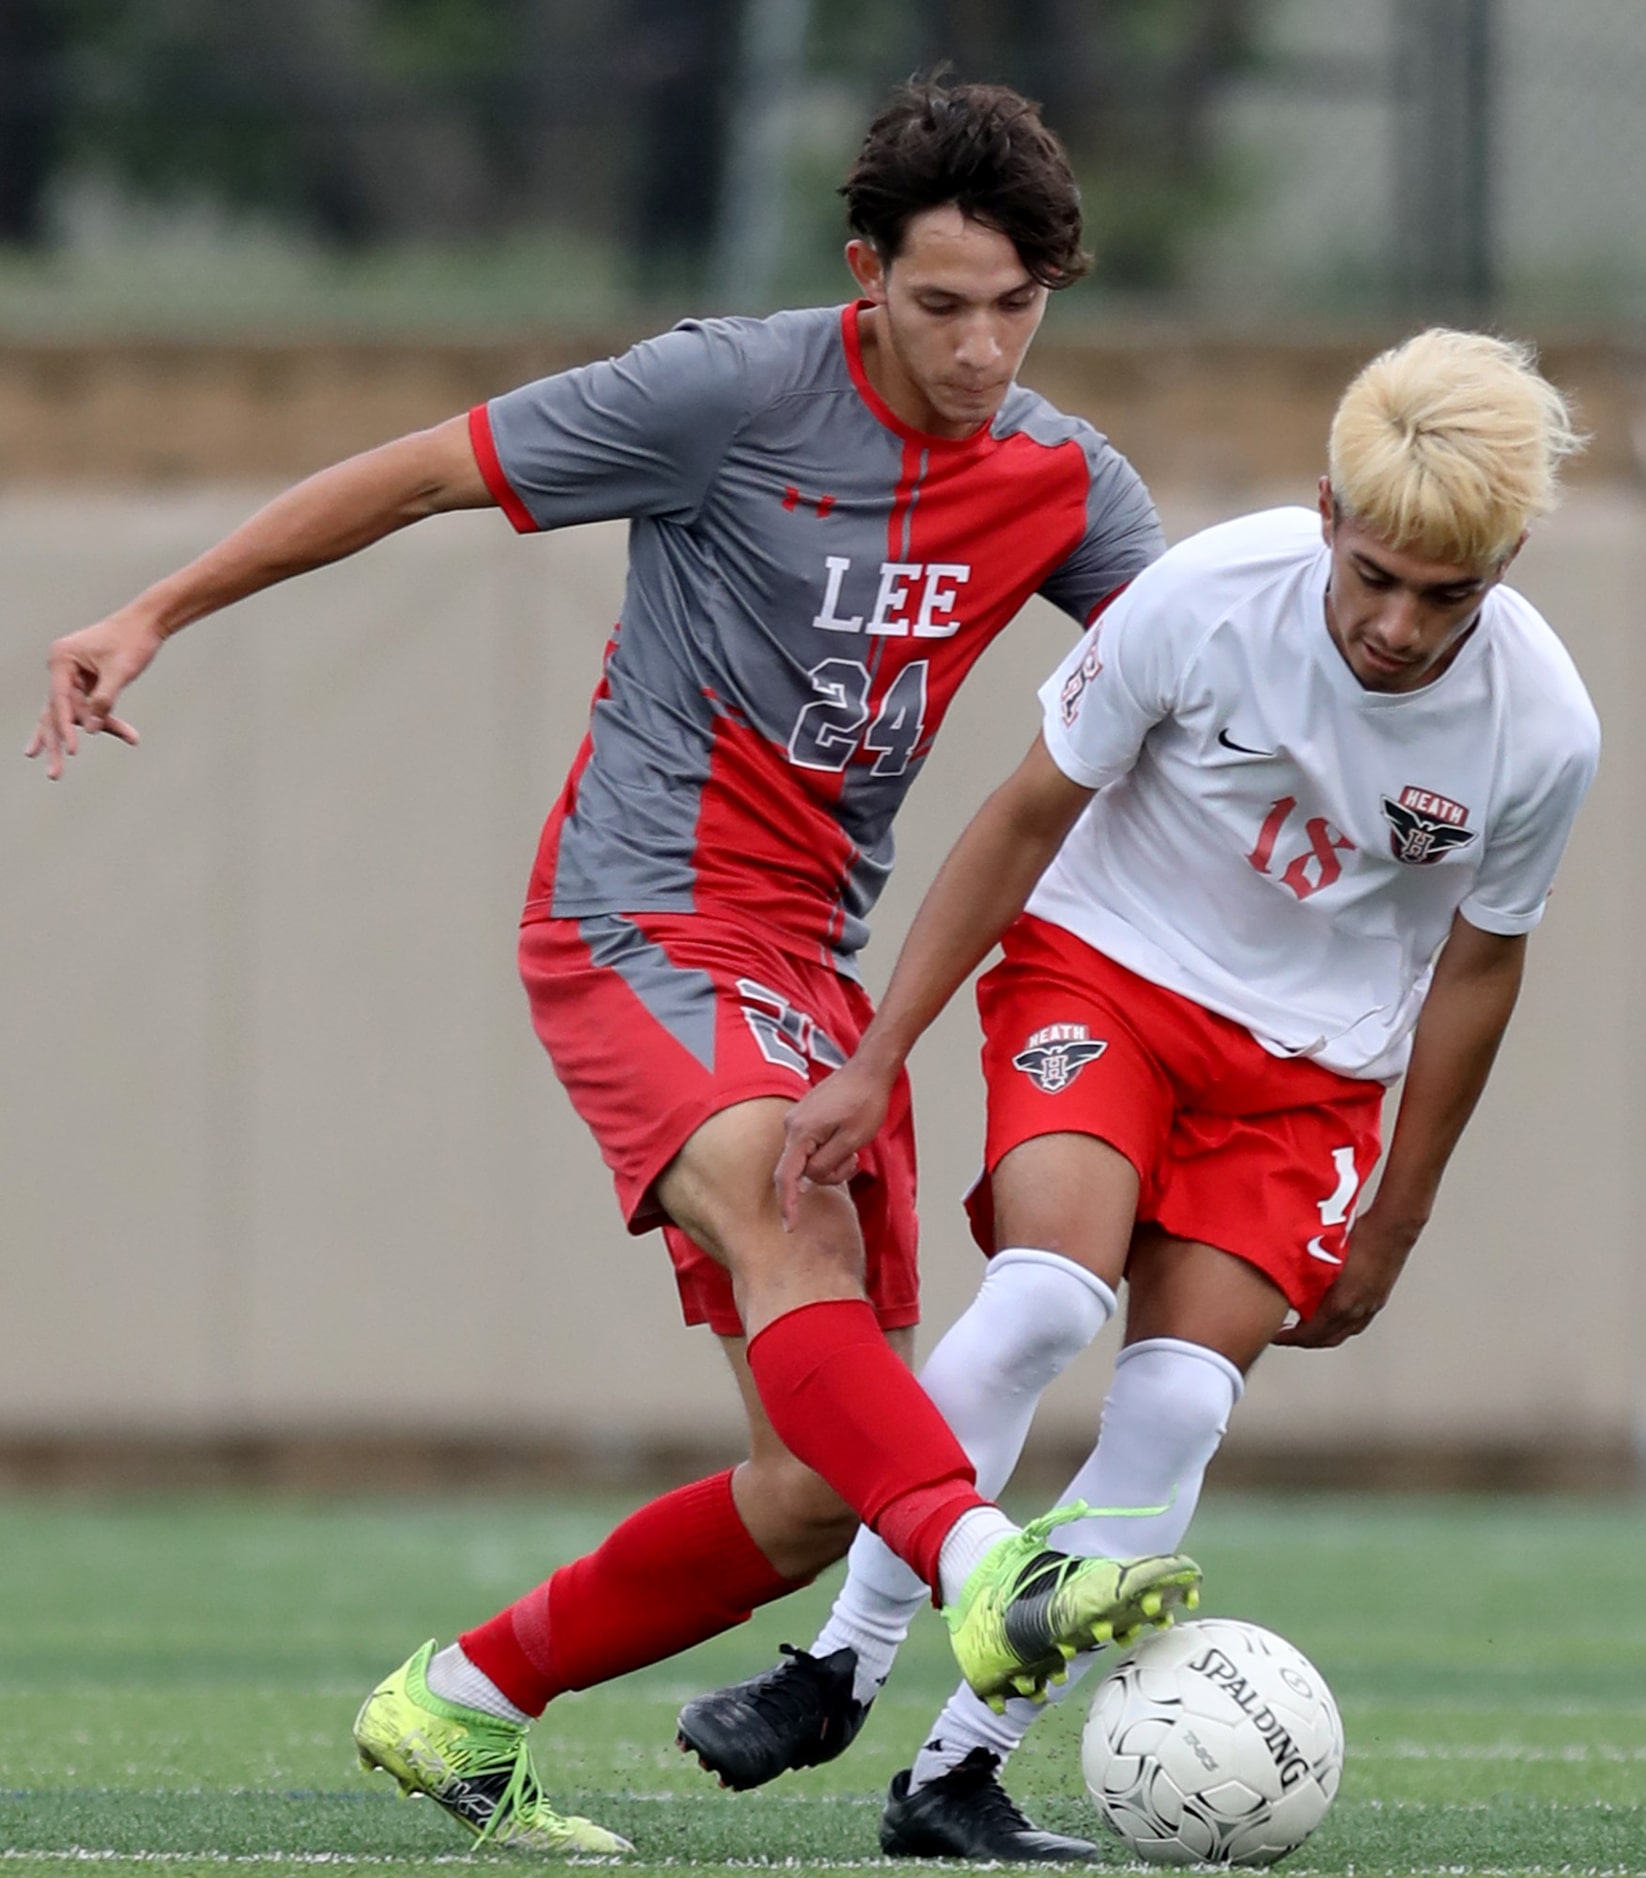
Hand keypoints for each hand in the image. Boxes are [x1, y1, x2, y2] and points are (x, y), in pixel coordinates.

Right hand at [26, 613, 162, 778]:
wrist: (148, 623)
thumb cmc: (133, 641)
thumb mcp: (120, 673)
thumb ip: (104, 700)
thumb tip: (90, 728)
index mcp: (62, 658)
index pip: (59, 700)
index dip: (66, 727)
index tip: (73, 751)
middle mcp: (61, 667)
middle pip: (55, 711)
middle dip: (56, 744)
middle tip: (53, 775)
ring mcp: (72, 675)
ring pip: (70, 714)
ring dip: (75, 738)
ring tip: (57, 771)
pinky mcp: (87, 683)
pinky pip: (90, 709)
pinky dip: (104, 722)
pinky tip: (129, 737)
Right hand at [774, 1058, 893, 1228]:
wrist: (869, 1070)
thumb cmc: (865, 1102)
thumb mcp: (851, 1141)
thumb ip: (825, 1165)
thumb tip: (805, 1182)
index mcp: (801, 1132)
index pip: (787, 1176)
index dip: (788, 1204)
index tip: (790, 1226)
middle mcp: (792, 1125)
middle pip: (800, 1169)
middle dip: (827, 1174)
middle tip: (854, 1161)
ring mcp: (797, 1119)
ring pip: (807, 1158)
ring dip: (831, 1161)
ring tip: (854, 1148)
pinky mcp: (805, 1117)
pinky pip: (810, 1146)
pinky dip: (827, 1150)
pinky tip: (845, 1139)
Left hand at [1272, 1207, 1422, 1349]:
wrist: (1392, 1230)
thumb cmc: (1361, 1236)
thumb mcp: (1321, 1255)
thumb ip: (1304, 1275)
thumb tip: (1283, 1280)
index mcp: (1341, 1303)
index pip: (1312, 1333)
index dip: (1291, 1338)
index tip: (1278, 1337)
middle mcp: (1358, 1310)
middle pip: (1328, 1339)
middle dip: (1305, 1340)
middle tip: (1288, 1335)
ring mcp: (1370, 1306)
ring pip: (1343, 1332)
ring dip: (1323, 1334)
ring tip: (1306, 1327)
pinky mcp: (1377, 1299)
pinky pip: (1355, 1323)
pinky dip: (1339, 1325)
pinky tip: (1331, 1315)